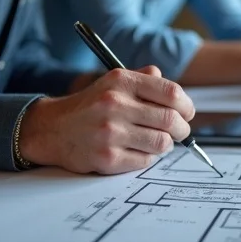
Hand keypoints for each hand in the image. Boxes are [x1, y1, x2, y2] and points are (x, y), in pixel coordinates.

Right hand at [19, 66, 194, 174]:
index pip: (171, 92)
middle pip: (171, 120)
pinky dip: (146, 158)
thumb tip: (176, 93)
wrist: (53, 129)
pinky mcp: (107, 158)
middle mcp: (115, 105)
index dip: (187, 106)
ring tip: (154, 141)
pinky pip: (145, 161)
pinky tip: (135, 151)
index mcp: (121, 82)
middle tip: (179, 132)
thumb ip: (144, 80)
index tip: (187, 113)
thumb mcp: (113, 82)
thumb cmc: (90, 106)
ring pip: (162, 144)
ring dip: (164, 145)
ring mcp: (110, 133)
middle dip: (182, 129)